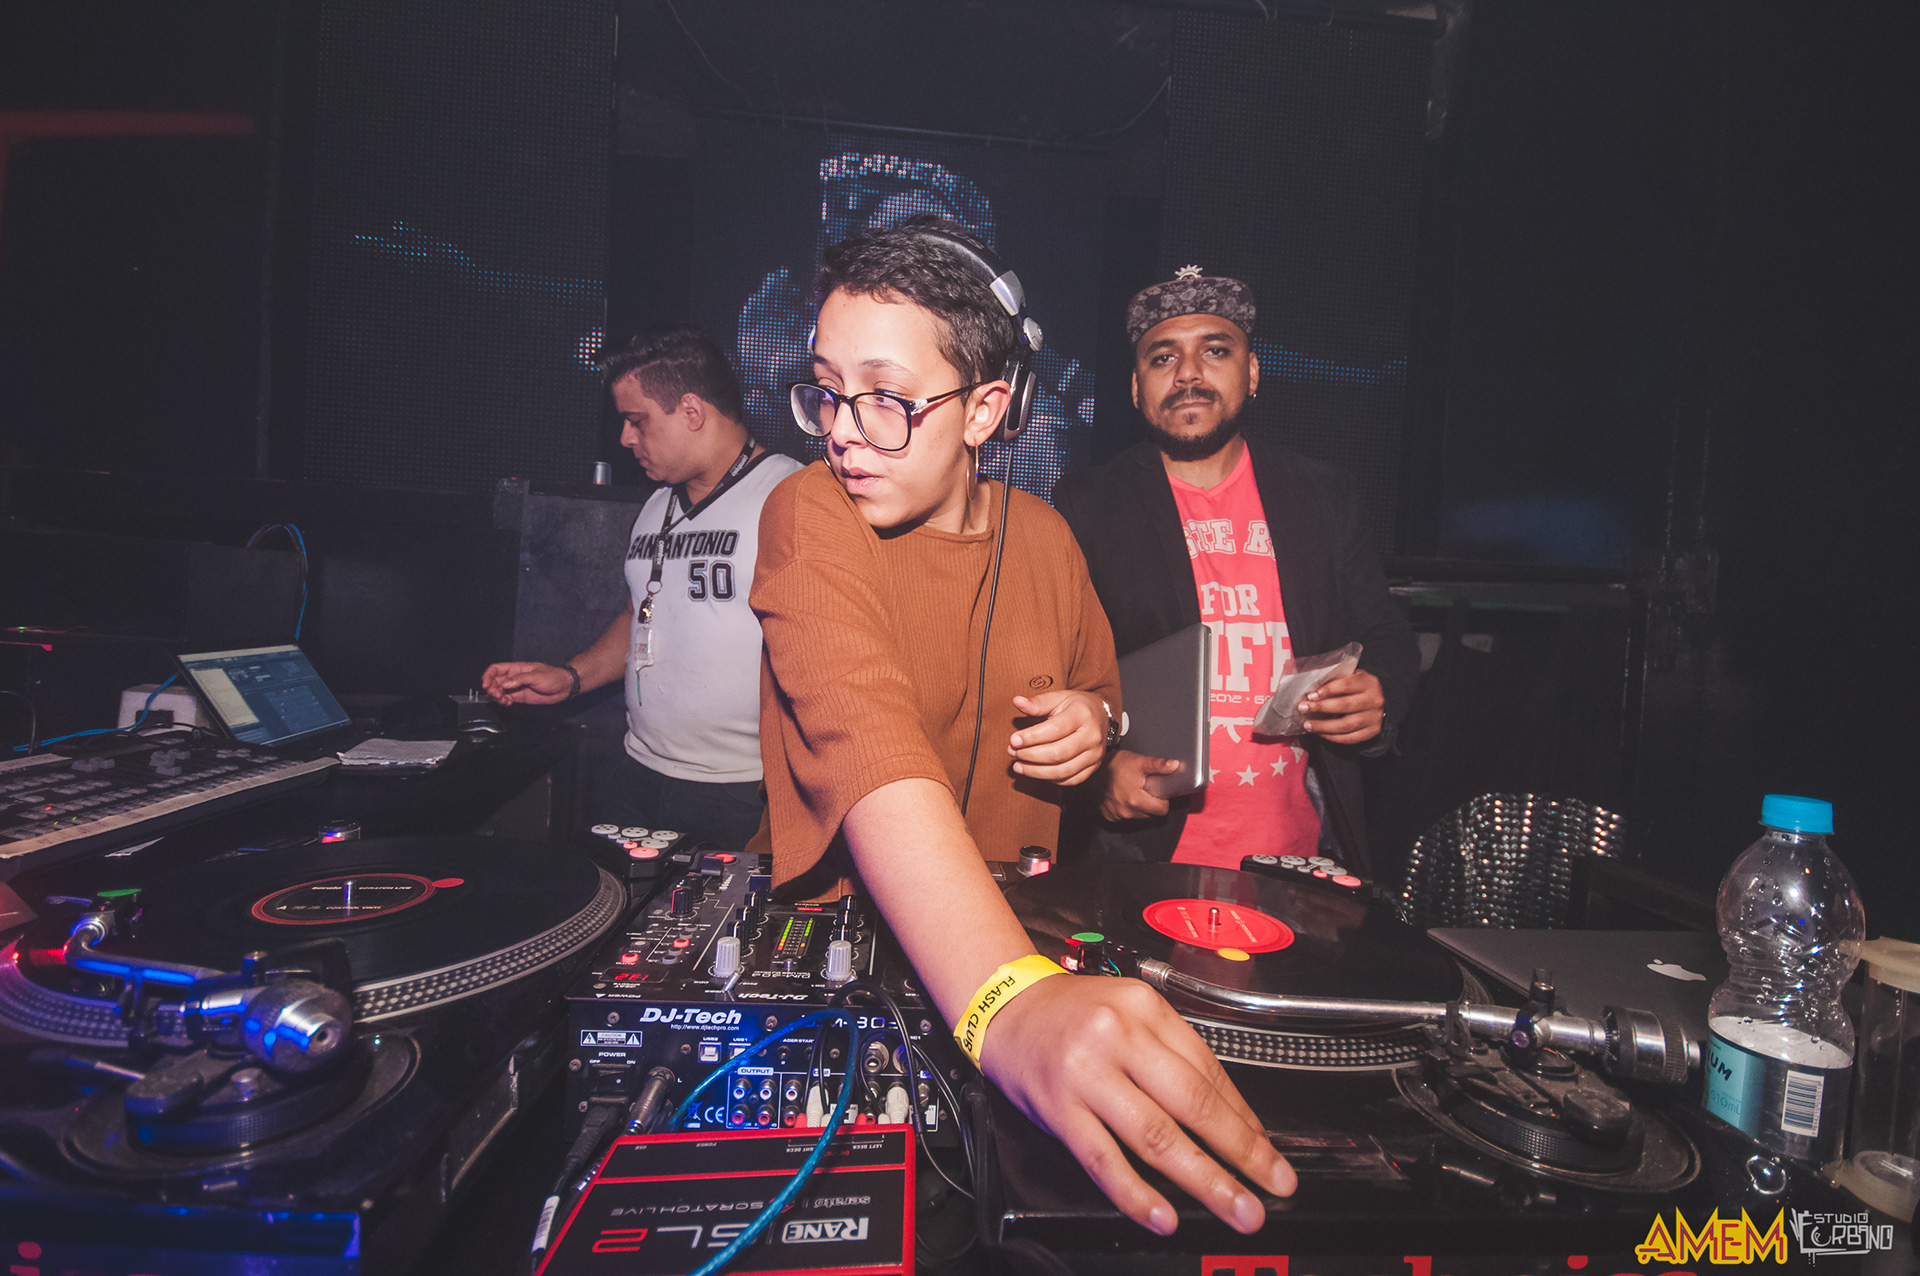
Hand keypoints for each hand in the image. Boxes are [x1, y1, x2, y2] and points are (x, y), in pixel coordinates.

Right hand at [479, 661, 573, 705]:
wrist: (564, 687)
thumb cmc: (554, 676)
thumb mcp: (537, 675)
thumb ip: (520, 679)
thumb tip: (505, 683)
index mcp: (517, 668)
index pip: (496, 669)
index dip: (488, 676)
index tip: (486, 685)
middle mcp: (514, 677)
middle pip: (495, 681)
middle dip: (492, 688)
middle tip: (496, 694)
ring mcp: (517, 687)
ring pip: (500, 691)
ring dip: (497, 696)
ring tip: (502, 699)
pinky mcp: (520, 696)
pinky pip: (507, 699)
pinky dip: (504, 701)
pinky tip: (507, 703)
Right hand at [981, 974, 1296, 1234]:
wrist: (1005, 1008)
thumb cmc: (1072, 1014)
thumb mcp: (1130, 1011)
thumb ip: (1175, 1054)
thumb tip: (1232, 1116)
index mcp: (1145, 1008)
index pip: (1209, 1070)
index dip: (1245, 1118)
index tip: (1267, 1151)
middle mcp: (1118, 1036)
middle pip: (1192, 1102)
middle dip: (1241, 1151)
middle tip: (1273, 1185)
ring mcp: (1086, 1074)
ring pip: (1156, 1135)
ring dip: (1204, 1178)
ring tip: (1236, 1207)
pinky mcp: (1058, 1109)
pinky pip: (1103, 1158)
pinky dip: (1136, 1192)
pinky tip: (1162, 1214)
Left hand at [1008, 690, 1107, 786]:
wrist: (1101, 716)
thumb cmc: (1076, 706)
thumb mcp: (1058, 698)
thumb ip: (1038, 703)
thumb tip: (1017, 701)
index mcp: (1082, 714)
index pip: (1055, 730)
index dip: (1032, 737)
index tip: (1013, 740)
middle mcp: (1092, 736)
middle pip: (1058, 753)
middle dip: (1031, 756)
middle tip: (1013, 753)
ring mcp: (1095, 754)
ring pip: (1063, 771)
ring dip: (1036, 772)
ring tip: (1019, 766)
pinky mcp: (1094, 767)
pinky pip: (1071, 780)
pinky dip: (1051, 779)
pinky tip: (1037, 771)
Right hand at [1098, 749, 1179, 820]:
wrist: (1091, 770)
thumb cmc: (1113, 765)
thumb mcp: (1138, 762)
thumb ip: (1158, 765)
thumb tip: (1175, 765)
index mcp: (1136, 800)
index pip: (1162, 810)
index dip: (1163, 800)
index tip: (1158, 791)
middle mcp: (1127, 812)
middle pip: (1151, 814)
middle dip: (1152, 803)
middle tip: (1146, 789)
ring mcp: (1117, 815)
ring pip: (1139, 816)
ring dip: (1139, 806)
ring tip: (1134, 790)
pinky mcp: (1109, 816)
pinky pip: (1125, 815)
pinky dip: (1127, 808)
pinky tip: (1124, 796)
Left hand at [1297, 670, 1383, 743]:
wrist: (1378, 702)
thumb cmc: (1357, 688)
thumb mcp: (1350, 677)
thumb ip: (1335, 681)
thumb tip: (1311, 690)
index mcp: (1368, 683)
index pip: (1346, 685)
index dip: (1328, 690)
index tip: (1311, 695)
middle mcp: (1374, 700)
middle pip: (1345, 705)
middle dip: (1321, 707)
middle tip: (1303, 708)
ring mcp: (1374, 718)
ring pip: (1347, 725)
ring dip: (1324, 726)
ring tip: (1308, 725)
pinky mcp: (1372, 732)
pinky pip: (1350, 738)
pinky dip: (1332, 737)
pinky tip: (1320, 733)